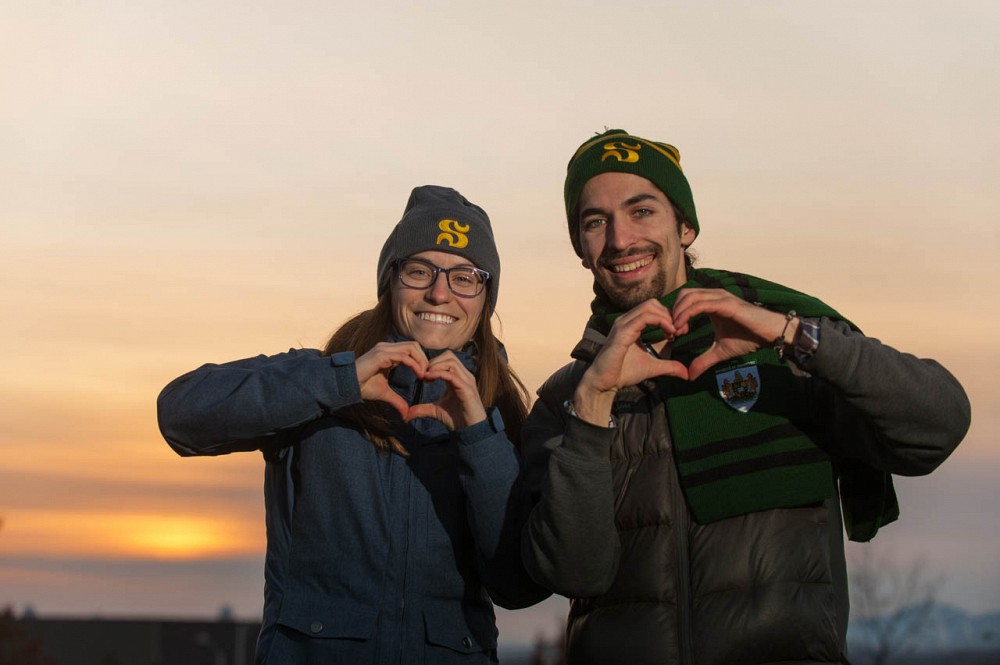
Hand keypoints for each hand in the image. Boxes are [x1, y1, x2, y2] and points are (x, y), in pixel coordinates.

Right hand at [355, 341, 429, 419]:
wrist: (347, 386)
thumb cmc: (362, 386)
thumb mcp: (384, 393)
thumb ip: (397, 400)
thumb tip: (406, 413)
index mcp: (388, 353)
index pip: (411, 349)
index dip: (421, 360)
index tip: (426, 376)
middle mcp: (386, 347)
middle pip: (414, 345)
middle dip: (424, 359)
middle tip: (428, 375)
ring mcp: (383, 349)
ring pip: (411, 348)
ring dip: (421, 361)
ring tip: (424, 375)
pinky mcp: (381, 355)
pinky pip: (403, 356)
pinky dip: (414, 364)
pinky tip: (419, 375)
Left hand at [406, 351, 486, 429]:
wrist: (471, 431)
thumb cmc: (457, 419)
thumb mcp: (436, 411)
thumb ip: (423, 409)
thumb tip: (407, 414)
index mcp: (458, 377)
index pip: (446, 359)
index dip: (432, 363)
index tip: (421, 374)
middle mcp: (464, 376)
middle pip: (449, 355)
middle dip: (433, 362)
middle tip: (422, 373)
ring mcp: (467, 381)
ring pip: (451, 362)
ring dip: (435, 366)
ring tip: (425, 376)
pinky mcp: (467, 389)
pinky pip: (452, 375)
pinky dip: (439, 374)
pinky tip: (428, 379)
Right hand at [573, 299, 689, 425]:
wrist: (605, 382)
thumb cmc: (623, 373)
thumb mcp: (653, 367)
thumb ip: (669, 366)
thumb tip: (686, 373)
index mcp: (631, 324)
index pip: (653, 309)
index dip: (669, 317)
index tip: (679, 332)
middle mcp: (626, 320)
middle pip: (653, 303)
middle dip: (670, 314)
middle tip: (680, 330)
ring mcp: (623, 323)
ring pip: (650, 306)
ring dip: (667, 317)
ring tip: (675, 332)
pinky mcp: (622, 331)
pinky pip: (645, 317)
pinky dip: (661, 322)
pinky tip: (669, 334)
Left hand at [671, 288, 799, 379]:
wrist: (770, 335)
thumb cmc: (749, 338)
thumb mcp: (720, 351)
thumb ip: (703, 361)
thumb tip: (690, 376)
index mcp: (712, 302)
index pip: (685, 300)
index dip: (675, 314)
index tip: (673, 333)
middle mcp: (715, 296)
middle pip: (684, 294)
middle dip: (673, 311)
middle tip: (673, 332)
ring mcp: (720, 297)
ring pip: (689, 297)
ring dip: (678, 313)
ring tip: (677, 331)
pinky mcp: (726, 304)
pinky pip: (700, 304)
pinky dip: (687, 314)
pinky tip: (683, 328)